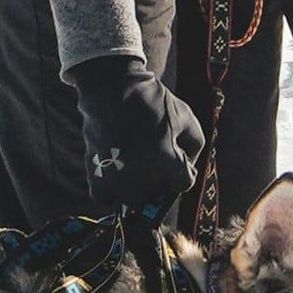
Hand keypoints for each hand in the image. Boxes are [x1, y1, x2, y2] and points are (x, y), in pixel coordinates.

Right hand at [70, 55, 204, 216]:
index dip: (185, 171)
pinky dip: (113, 193)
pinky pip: (107, 200)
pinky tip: (118, 175)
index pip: (184, 184)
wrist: (111, 88)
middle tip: (155, 162)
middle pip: (159, 196)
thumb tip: (189, 165)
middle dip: (162, 182)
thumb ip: (196, 144)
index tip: (177, 158)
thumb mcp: (185, 116)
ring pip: (134, 204)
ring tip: (136, 172)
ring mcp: (117, 178)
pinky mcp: (96, 175)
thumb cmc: (151, 101)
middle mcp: (141, 174)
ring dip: (139, 192)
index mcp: (165, 159)